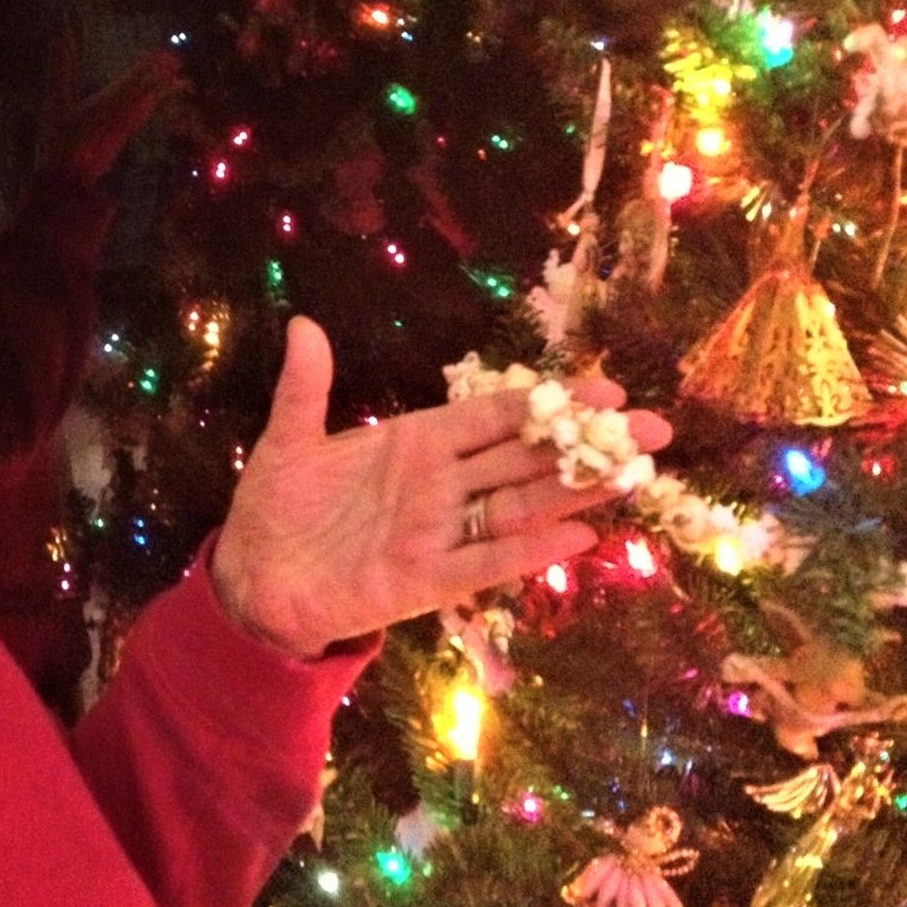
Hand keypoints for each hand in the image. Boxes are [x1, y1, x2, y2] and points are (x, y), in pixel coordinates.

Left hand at [211, 317, 671, 659]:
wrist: (252, 579)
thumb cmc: (275, 508)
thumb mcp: (286, 441)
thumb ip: (305, 389)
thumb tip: (304, 326)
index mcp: (416, 441)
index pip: (495, 416)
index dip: (548, 403)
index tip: (606, 391)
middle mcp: (440, 484)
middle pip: (525, 459)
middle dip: (588, 444)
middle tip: (653, 430)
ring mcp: (438, 532)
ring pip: (520, 507)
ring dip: (575, 493)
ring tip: (632, 475)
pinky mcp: (425, 580)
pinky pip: (486, 561)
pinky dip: (530, 550)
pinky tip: (578, 538)